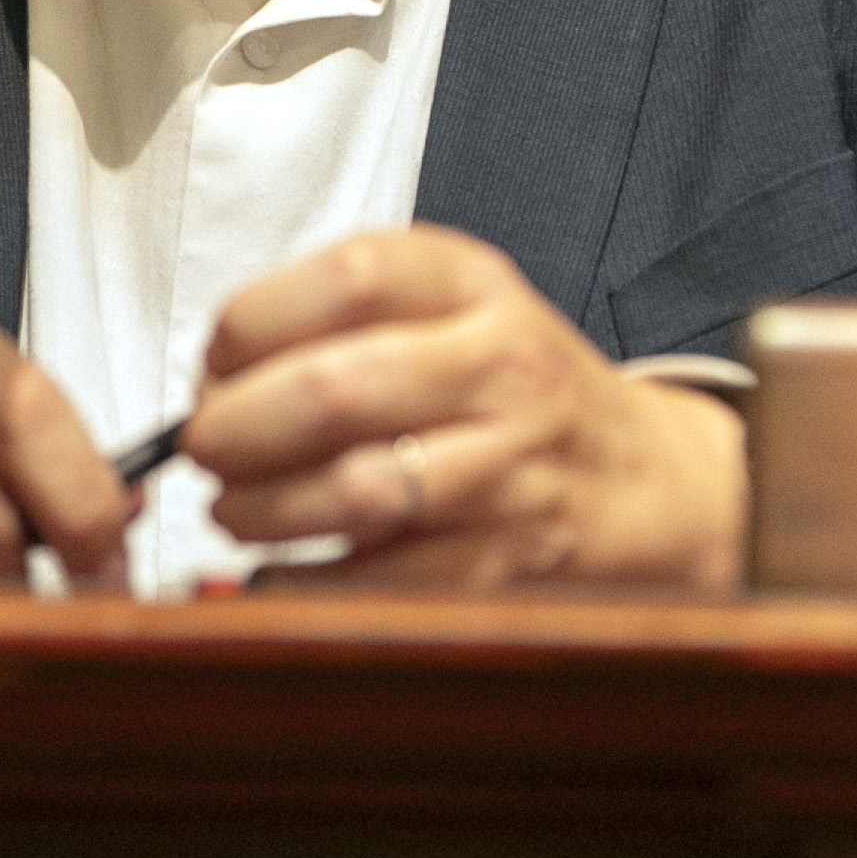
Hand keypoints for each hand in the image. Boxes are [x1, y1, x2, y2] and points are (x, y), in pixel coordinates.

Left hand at [178, 226, 744, 590]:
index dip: (252, 322)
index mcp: (473, 286)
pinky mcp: (505, 563)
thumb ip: (343, 315)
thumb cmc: (518, 392)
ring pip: (354, 490)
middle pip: (335, 389)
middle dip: (235, 426)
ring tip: (235, 509)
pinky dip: (305, 581)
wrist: (652, 485)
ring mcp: (510, 470)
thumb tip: (213, 373)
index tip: (214, 361)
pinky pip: (380, 580)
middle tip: (204, 447)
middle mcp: (500, 369)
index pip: (348, 276)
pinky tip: (282, 568)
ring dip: (261, 509)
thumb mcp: (454, 308)